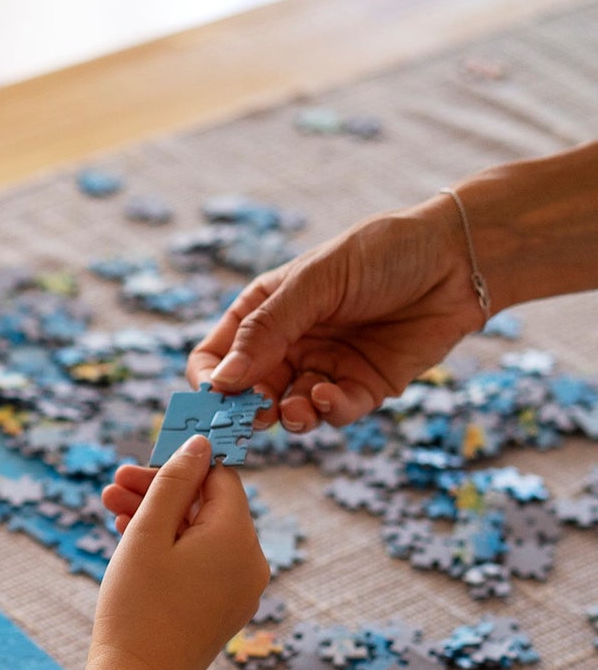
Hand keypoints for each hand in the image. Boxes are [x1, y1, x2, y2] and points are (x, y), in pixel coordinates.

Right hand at [95, 435, 267, 669]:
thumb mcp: (147, 533)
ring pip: (202, 537)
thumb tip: (201, 443)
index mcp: (238, 538)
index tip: (136, 466)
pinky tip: (133, 546)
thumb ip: (174, 482)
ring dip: (160, 521)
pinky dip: (173, 551)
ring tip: (111, 513)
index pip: (218, 478)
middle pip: (209, 507)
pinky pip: (204, 566)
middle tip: (112, 487)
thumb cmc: (136, 606)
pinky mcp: (225, 611)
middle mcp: (252, 563)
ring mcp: (241, 591)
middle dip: (160, 494)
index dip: (176, 466)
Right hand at [187, 196, 486, 429]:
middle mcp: (289, 345)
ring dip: (286, 417)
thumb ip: (267, 331)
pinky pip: (331, 413)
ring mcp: (323, 368)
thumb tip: (220, 382)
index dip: (208, 380)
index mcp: (265, 312)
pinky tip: (328, 395)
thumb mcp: (316, 282)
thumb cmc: (384, 253)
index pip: (215, 356)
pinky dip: (325, 411)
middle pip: (246, 394)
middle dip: (246, 411)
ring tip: (294, 411)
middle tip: (254, 417)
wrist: (461, 259)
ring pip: (287, 411)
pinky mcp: (360, 388)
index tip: (215, 397)